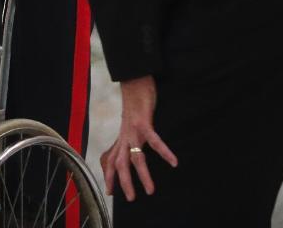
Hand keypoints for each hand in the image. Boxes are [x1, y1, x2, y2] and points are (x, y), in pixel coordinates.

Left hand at [100, 75, 177, 200]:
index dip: (109, 177)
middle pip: (120, 164)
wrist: (134, 83)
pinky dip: (164, 152)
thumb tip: (125, 154)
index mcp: (121, 139)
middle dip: (124, 182)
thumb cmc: (134, 107)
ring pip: (135, 157)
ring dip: (143, 175)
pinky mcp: (143, 123)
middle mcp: (124, 137)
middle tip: (131, 199)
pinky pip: (154, 141)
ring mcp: (132, 130)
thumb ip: (126, 141)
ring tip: (151, 190)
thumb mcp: (128, 127)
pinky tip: (174, 162)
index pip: (110, 161)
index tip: (110, 193)